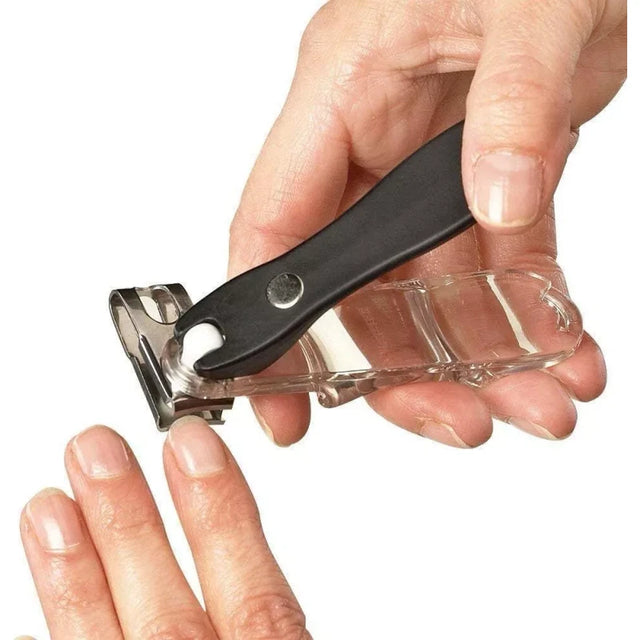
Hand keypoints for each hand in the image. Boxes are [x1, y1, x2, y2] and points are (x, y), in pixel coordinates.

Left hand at [20, 422, 310, 639]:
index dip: (223, 515)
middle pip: (171, 620)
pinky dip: (56, 637)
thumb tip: (270, 571)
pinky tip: (34, 600)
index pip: (258, 599)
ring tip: (49, 507)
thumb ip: (282, 619)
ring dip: (76, 579)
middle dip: (131, 527)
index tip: (193, 447)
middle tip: (98, 453)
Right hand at [228, 0, 625, 446]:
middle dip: (404, 367)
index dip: (269, 326)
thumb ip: (514, 107)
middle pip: (359, 286)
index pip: (275, 231)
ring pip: (434, 290)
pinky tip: (565, 350)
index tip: (277, 402)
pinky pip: (499, 261)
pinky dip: (531, 312)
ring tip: (537, 402)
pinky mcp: (492, 174)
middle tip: (456, 419)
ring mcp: (430, 166)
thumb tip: (499, 202)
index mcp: (341, 95)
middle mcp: (373, 142)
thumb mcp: (531, 5)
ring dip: (481, 354)